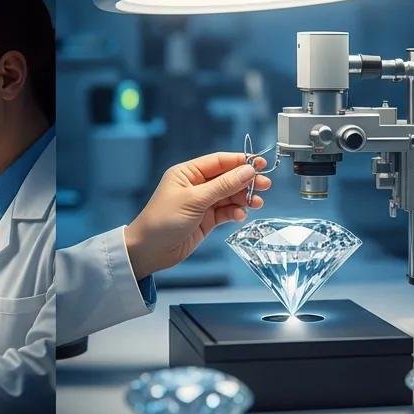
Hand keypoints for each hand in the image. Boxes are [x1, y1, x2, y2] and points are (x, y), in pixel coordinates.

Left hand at [124, 152, 272, 279]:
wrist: (149, 251)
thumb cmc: (162, 221)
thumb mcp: (195, 200)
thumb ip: (223, 186)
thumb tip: (247, 171)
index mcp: (187, 173)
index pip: (219, 161)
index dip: (240, 162)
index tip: (260, 164)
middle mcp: (195, 186)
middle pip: (228, 178)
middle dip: (246, 181)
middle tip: (264, 185)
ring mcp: (201, 203)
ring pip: (229, 196)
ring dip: (244, 198)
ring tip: (256, 203)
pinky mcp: (205, 220)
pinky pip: (226, 212)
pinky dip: (235, 212)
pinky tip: (240, 215)